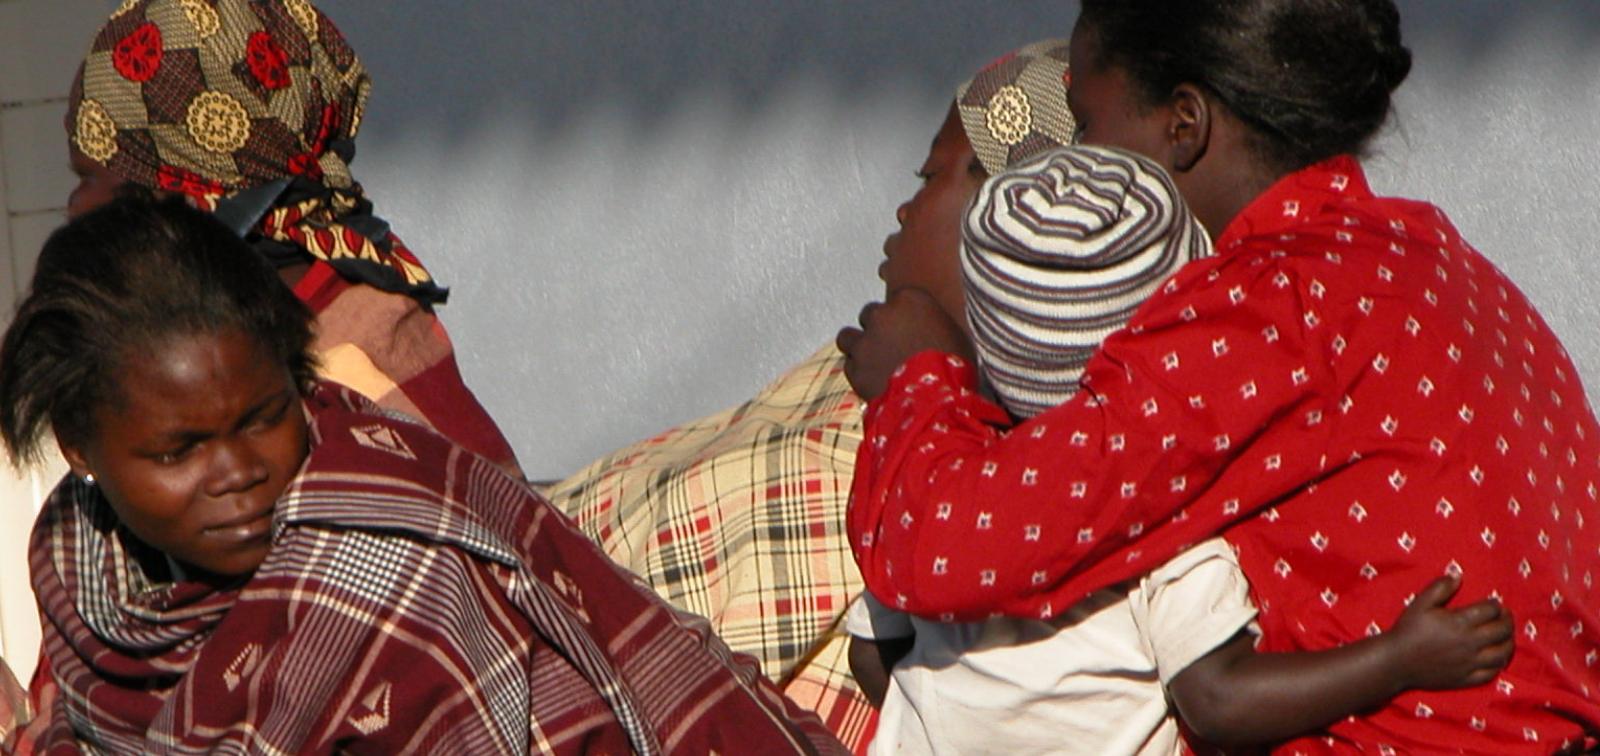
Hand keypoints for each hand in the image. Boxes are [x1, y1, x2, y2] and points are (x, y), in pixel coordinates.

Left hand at [836, 288, 971, 399]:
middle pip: (870, 314)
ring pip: (848, 336)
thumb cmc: (954, 368)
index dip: (902, 316)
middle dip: (878, 329)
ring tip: (873, 362)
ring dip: (858, 346)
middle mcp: (882, 315)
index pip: (897, 299)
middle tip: (892, 347)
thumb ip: (933, 323)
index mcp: (910, 299)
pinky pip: (849, 364)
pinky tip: (874, 381)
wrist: (935, 402)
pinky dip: (859, 372)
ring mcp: (864, 341)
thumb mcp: (954, 334)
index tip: (909, 330)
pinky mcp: (855, 368)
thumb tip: (930, 329)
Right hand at [1384, 574, 1513, 689]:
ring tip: (1506, 637)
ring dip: (1509, 643)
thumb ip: (1439, 588)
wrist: (1396, 662)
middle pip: (1502, 630)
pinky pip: (1491, 673)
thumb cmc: (1408, 630)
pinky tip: (1497, 658)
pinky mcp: (1467, 678)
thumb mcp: (1419, 604)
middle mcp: (1470, 643)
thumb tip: (1458, 576)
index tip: (1494, 604)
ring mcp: (1470, 663)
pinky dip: (1499, 665)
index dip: (1496, 605)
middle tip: (1505, 617)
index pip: (1491, 610)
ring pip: (1502, 653)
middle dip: (1507, 621)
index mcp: (1460, 622)